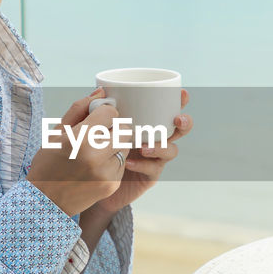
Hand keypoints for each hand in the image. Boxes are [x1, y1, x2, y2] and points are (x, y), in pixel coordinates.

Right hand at [26, 88, 126, 215]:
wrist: (46, 200)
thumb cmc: (48, 162)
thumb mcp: (56, 132)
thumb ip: (79, 108)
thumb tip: (101, 91)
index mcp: (80, 138)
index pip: (111, 113)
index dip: (104, 113)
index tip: (97, 118)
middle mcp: (96, 155)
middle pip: (124, 128)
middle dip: (115, 127)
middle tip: (101, 133)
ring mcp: (107, 172)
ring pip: (125, 145)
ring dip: (115, 144)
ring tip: (97, 151)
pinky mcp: (112, 184)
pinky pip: (122, 163)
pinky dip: (113, 161)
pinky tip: (97, 166)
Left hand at [89, 88, 191, 215]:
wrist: (89, 183)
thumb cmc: (91, 151)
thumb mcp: (88, 128)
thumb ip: (93, 109)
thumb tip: (101, 90)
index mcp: (145, 123)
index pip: (166, 109)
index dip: (179, 101)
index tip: (181, 93)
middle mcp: (154, 139)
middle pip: (179, 129)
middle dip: (184, 122)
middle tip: (176, 119)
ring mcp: (154, 158)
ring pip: (171, 150)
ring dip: (161, 146)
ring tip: (143, 147)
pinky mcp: (148, 176)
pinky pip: (153, 169)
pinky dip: (143, 164)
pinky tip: (129, 163)